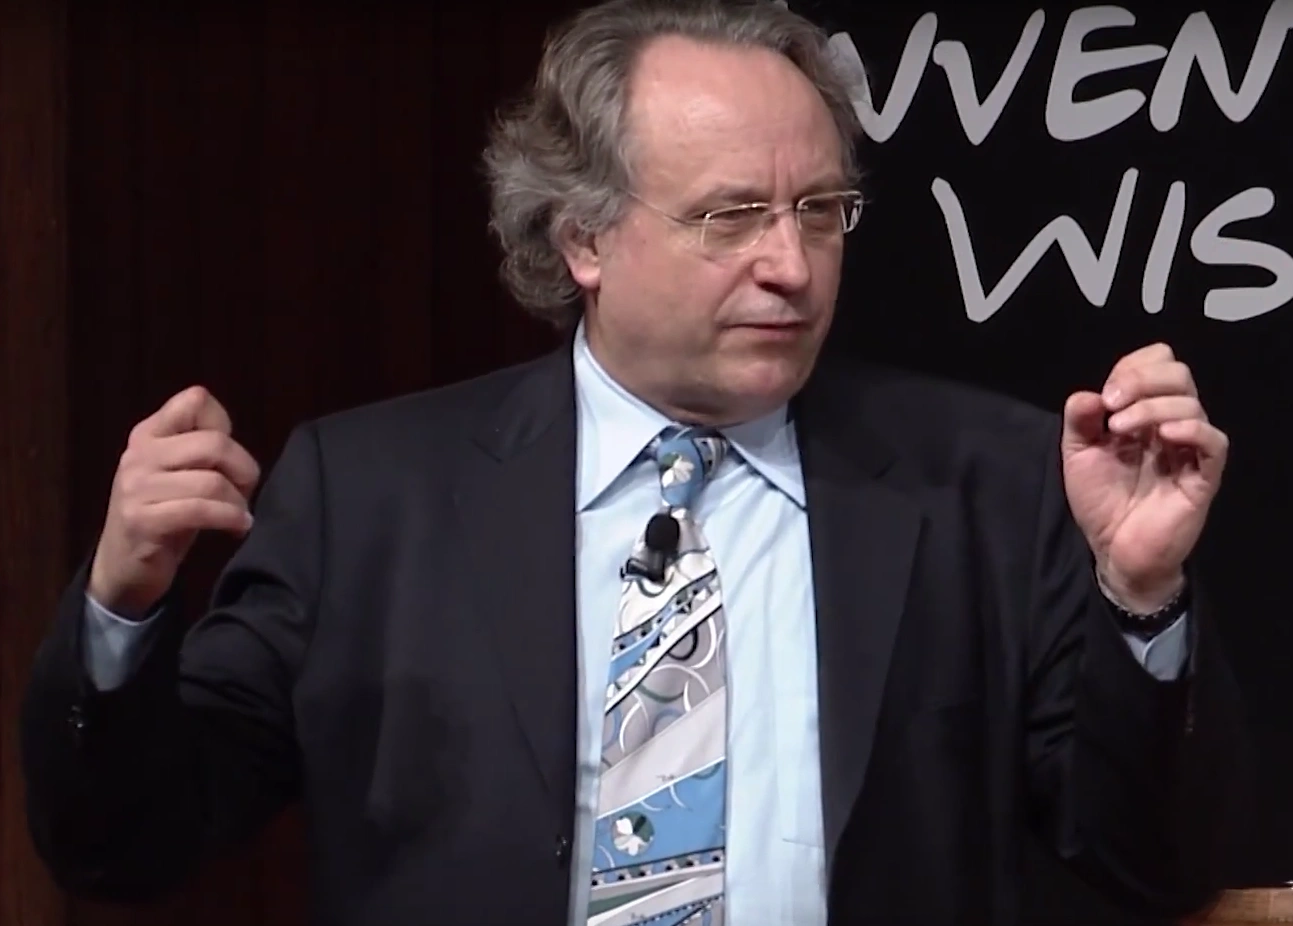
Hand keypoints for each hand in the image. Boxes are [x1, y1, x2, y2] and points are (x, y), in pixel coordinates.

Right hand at [88, 386, 260, 618]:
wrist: (123, 567)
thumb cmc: (162, 516)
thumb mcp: (177, 474)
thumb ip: (199, 449)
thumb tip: (237, 445)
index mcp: (149, 434)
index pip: (195, 399)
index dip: (223, 424)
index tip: (227, 456)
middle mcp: (139, 454)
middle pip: (213, 442)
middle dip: (244, 469)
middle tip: (246, 491)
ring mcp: (137, 487)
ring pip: (211, 481)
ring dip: (238, 502)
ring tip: (240, 515)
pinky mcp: (142, 521)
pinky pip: (200, 510)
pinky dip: (229, 519)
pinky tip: (238, 527)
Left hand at [1061, 343, 1227, 611]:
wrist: (1114, 549)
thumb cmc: (1100, 501)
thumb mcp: (1078, 454)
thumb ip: (1079, 420)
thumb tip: (1089, 393)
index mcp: (1143, 412)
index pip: (1157, 363)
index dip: (1133, 367)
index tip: (1107, 394)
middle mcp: (1170, 423)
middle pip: (1178, 374)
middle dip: (1142, 380)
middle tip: (1113, 405)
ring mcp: (1189, 448)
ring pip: (1191, 403)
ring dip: (1152, 407)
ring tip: (1121, 429)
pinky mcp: (1203, 475)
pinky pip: (1214, 441)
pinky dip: (1191, 428)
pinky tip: (1164, 436)